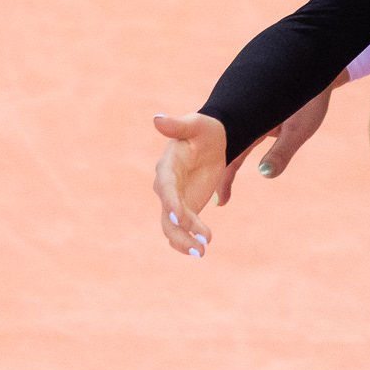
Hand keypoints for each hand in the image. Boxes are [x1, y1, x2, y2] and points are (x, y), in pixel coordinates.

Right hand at [152, 112, 226, 256]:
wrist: (212, 140)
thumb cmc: (203, 129)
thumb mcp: (195, 124)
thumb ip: (177, 125)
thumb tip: (157, 118)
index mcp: (167, 167)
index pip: (166, 187)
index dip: (171, 202)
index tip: (179, 216)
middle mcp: (166, 187)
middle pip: (168, 213)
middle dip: (181, 229)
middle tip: (199, 243)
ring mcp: (174, 200)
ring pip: (173, 226)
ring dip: (185, 240)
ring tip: (203, 251)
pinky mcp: (184, 208)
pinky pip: (181, 228)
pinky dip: (188, 239)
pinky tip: (200, 250)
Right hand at [218, 81, 338, 203]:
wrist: (318, 76)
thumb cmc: (311, 102)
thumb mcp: (299, 129)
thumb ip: (282, 151)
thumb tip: (265, 174)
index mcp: (248, 123)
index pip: (227, 153)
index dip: (221, 176)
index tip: (218, 199)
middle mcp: (243, 122)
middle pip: (221, 152)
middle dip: (212, 175)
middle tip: (213, 202)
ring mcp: (247, 121)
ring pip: (227, 147)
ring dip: (221, 169)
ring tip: (218, 195)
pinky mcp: (254, 122)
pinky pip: (237, 143)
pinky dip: (230, 161)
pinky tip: (226, 179)